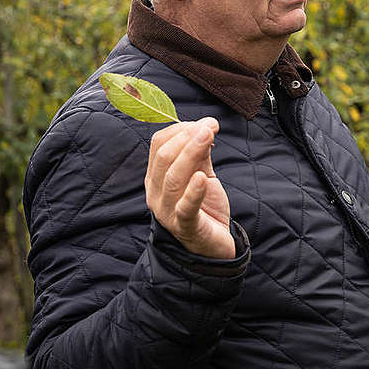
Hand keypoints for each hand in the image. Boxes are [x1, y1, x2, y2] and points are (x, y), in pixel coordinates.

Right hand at [145, 117, 233, 258]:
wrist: (213, 245)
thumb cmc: (204, 206)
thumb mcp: (202, 174)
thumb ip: (201, 153)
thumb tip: (205, 126)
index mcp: (156, 178)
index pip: (158, 145)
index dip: (181, 129)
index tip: (205, 123)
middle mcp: (156, 193)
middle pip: (164, 158)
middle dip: (188, 136)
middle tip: (210, 126)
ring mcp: (167, 211)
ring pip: (174, 178)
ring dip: (192, 152)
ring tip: (208, 136)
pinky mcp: (185, 227)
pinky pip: (185, 208)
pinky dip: (194, 191)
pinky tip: (203, 177)